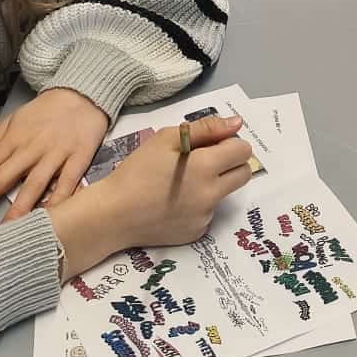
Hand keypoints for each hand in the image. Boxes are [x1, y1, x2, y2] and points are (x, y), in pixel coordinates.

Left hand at [0, 87, 108, 219]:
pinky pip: (68, 183)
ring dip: (17, 210)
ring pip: (33, 185)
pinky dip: (59, 201)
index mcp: (11, 140)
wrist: (83, 95)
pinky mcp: (79, 158)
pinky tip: (50, 218)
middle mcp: (30, 148)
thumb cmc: (43, 112)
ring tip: (3, 233)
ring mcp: (55, 154)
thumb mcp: (11, 123)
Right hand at [47, 115, 255, 277]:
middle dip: (230, 163)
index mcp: (207, 167)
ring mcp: (205, 217)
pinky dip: (198, 205)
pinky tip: (174, 203)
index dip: (229, 143)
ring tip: (181, 183)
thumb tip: (237, 123)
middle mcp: (212, 195)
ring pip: (225, 194)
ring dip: (213, 185)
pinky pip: (208, 213)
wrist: (113, 214)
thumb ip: (206, 129)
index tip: (210, 145)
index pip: (243, 151)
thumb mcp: (166, 139)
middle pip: (243, 174)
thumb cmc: (137, 170)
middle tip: (204, 161)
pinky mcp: (196, 233)